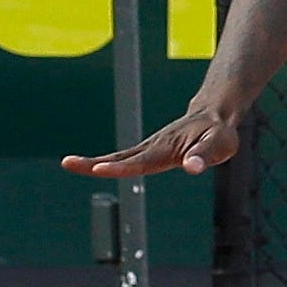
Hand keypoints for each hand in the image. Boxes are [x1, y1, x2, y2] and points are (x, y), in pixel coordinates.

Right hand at [64, 105, 241, 178]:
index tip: (97, 170)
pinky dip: (108, 163)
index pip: (139, 162)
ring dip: (94, 162)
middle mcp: (153, 147)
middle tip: (67, 163)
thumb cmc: (219, 133)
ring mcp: (150, 148)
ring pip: (119, 157)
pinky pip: (126, 158)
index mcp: (166, 148)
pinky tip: (94, 168)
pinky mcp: (151, 151)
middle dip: (93, 163)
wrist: (215, 116)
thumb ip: (205, 156)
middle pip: (119, 158)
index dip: (119, 168)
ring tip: (69, 164)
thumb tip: (192, 167)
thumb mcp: (219, 145)